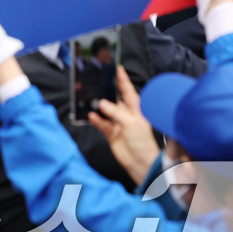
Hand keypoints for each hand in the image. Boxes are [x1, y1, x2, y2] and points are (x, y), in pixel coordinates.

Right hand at [88, 66, 160, 185]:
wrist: (140, 163)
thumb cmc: (142, 142)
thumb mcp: (131, 123)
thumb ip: (116, 112)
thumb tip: (101, 104)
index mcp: (136, 109)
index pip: (128, 91)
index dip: (123, 80)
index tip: (117, 68)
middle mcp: (127, 115)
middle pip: (114, 99)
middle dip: (106, 92)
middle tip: (96, 82)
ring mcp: (118, 123)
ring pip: (105, 111)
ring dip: (99, 107)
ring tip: (90, 100)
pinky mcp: (111, 133)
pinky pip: (101, 123)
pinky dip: (96, 120)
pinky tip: (91, 116)